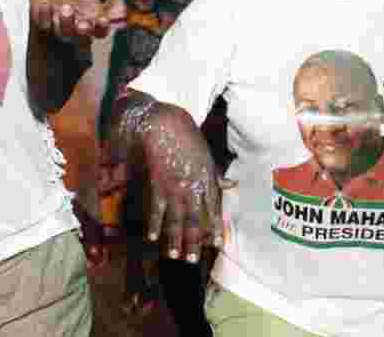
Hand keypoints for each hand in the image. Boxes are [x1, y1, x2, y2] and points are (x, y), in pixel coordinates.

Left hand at [31, 0, 124, 40]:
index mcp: (93, 20)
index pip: (101, 29)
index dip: (103, 27)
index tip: (103, 19)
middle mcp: (78, 28)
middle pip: (83, 37)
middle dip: (84, 30)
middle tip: (83, 24)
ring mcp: (62, 27)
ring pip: (65, 32)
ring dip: (66, 21)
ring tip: (65, 8)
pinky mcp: (45, 24)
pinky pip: (44, 23)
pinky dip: (44, 14)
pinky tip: (44, 4)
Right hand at [140, 109, 227, 262]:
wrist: (164, 123)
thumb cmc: (186, 136)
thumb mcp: (206, 154)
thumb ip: (215, 174)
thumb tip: (231, 185)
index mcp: (206, 179)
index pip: (213, 209)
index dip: (214, 228)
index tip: (216, 244)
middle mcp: (192, 187)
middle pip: (194, 219)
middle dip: (193, 241)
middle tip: (192, 260)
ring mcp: (175, 186)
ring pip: (176, 219)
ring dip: (174, 239)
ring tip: (173, 256)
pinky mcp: (158, 183)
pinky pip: (156, 208)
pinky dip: (154, 224)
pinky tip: (153, 237)